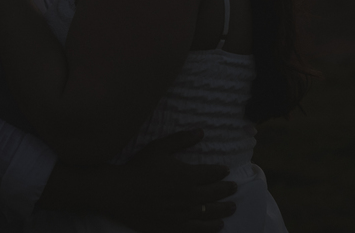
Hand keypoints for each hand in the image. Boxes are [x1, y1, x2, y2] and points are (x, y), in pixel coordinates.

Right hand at [105, 130, 237, 232]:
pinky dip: (211, 228)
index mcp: (188, 176)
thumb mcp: (160, 147)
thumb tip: (201, 132)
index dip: (221, 171)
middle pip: (215, 193)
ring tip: (232, 207)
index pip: (212, 173)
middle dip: (227, 189)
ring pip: (211, 213)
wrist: (120, 193)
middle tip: (234, 188)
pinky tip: (218, 226)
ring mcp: (183, 214)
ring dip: (224, 209)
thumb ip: (181, 139)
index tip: (226, 170)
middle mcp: (190, 196)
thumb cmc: (140, 168)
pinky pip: (198, 230)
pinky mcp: (175, 227)